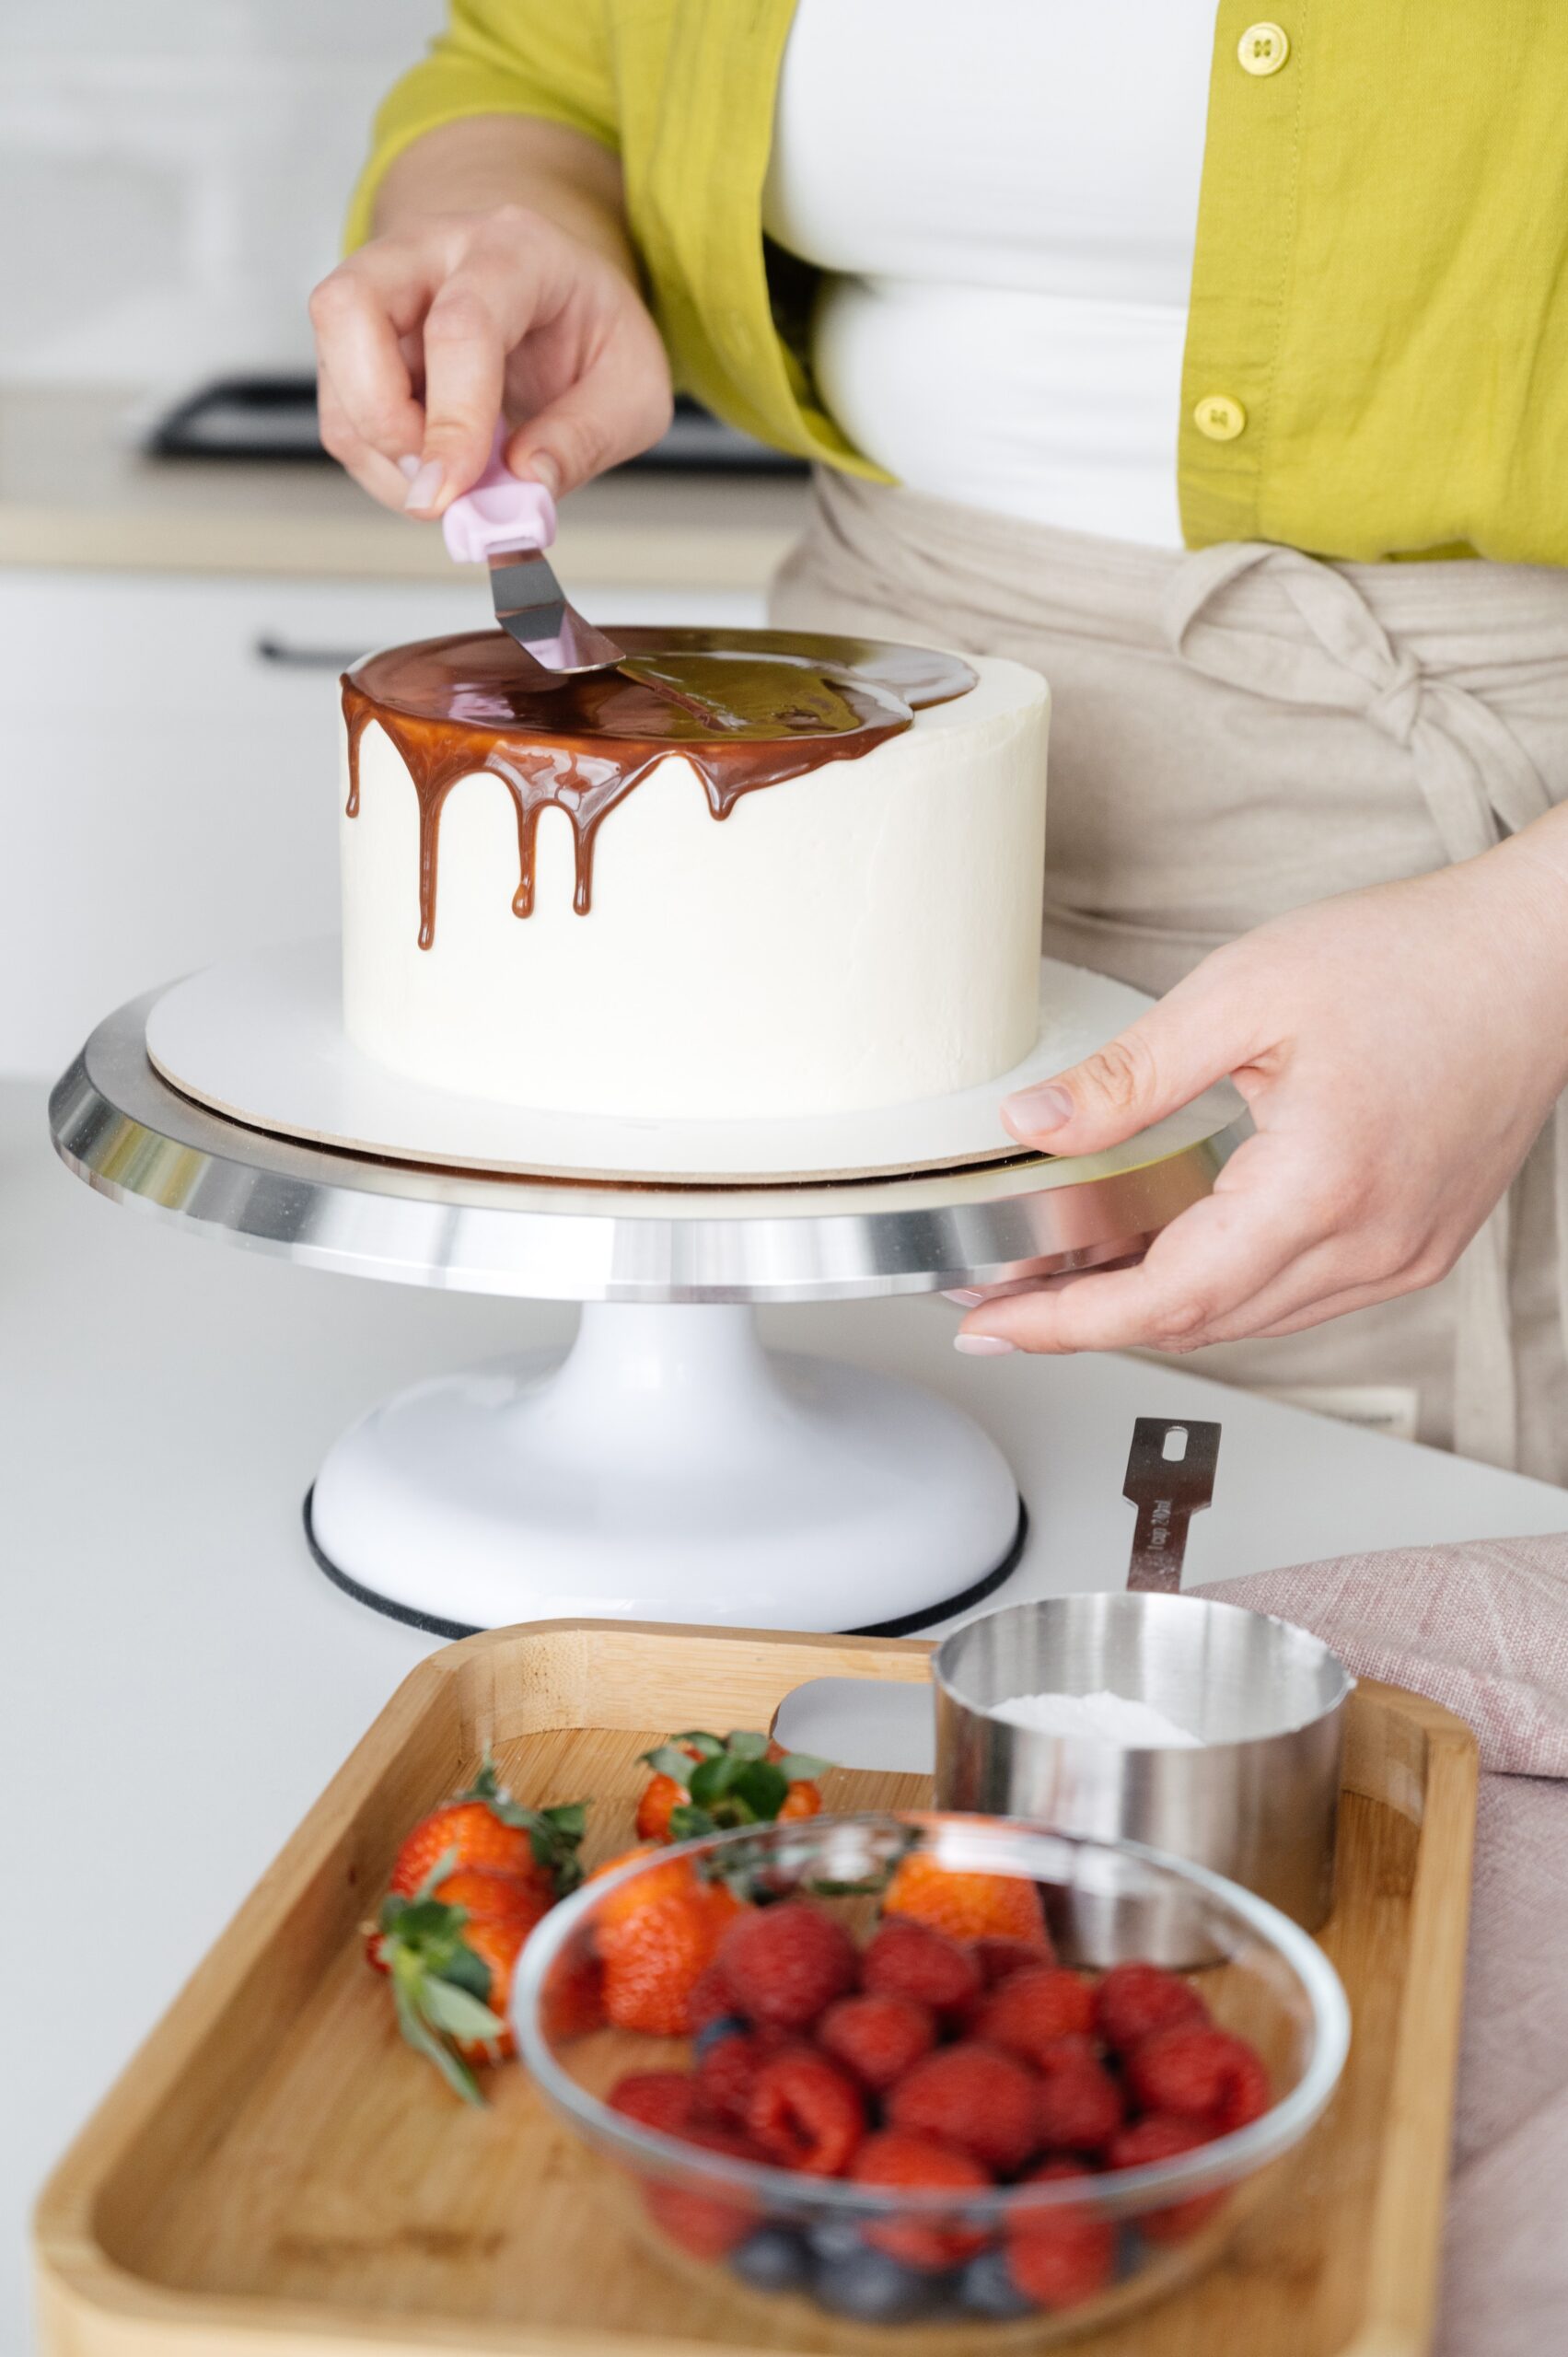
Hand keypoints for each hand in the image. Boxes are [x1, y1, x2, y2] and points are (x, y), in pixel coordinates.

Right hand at [309, 204, 671, 516]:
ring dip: (383, 455)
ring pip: (335, 371)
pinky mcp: (357, 343)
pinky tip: (437, 471)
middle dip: (382, 418)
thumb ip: (587, 439)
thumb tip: (523, 485)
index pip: (461, 325)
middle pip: (348, 308)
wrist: (560, 303)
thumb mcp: (634, 391)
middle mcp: (430, 251)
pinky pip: (342, 412)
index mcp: (515, 250)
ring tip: (455, 484)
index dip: (452, 418)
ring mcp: (383, 291)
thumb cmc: (595, 336)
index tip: (453, 493)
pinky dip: (381, 465)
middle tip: (436, 485)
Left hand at [954, 847, 1567, 1357]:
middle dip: (1088, 1321)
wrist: (1535, 959)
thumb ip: (1130, 1076)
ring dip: (1153, 1310)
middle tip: (1002, 1297)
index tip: (989, 1326)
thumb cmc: (1415, 960)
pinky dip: (1221, 1290)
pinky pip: (1295, 1299)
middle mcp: (1369, 1246)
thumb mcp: (1244, 994)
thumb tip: (1034, 1129)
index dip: (1063, 1324)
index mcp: (1321, 1188)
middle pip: (1199, 1325)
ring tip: (1067, 1278)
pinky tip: (1168, 1254)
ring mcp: (1399, 1257)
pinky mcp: (1415, 1248)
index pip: (1164, 1299)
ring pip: (1246, 1321)